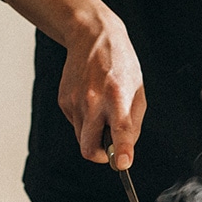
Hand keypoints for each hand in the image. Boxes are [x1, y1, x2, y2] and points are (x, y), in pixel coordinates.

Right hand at [0, 0, 145, 170]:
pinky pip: (75, 124)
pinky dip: (85, 120)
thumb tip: (123, 151)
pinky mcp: (63, 101)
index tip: (123, 164)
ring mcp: (74, 102)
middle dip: (100, 156)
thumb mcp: (138, 91)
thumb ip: (132, 124)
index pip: (120, 131)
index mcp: (117, 97)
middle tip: (110, 148)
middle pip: (89, 149)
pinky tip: (90, 99)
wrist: (91, 36)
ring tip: (102, 110)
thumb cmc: (121, 65)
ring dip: (93, 134)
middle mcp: (93, 102)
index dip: (122, 151)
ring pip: (82, 138)